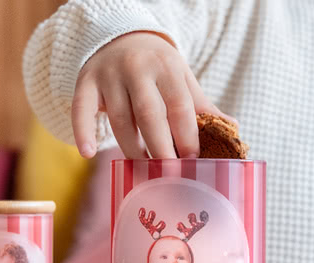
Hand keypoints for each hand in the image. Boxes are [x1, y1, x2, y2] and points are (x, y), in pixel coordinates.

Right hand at [73, 31, 229, 158]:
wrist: (119, 36)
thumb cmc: (156, 66)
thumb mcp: (180, 77)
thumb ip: (200, 104)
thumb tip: (233, 127)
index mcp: (168, 67)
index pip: (179, 106)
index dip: (187, 136)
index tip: (192, 161)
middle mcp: (138, 68)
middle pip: (150, 115)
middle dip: (161, 148)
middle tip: (169, 175)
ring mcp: (110, 75)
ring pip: (120, 120)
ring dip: (132, 150)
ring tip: (144, 170)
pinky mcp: (86, 83)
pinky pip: (81, 110)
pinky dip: (83, 131)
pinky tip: (87, 153)